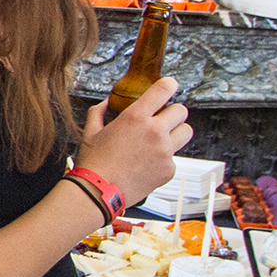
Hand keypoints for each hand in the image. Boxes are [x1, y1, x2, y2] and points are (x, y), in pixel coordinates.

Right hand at [75, 77, 190, 203]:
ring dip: (176, 132)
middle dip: (173, 112)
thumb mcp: (90, 131)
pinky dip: (165, 158)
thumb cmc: (94, 163)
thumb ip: (100, 112)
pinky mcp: (169, 169)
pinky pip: (175, 157)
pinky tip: (149, 163)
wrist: (99, 192)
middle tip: (163, 119)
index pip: (163, 89)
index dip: (169, 84)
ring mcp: (165, 151)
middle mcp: (154, 132)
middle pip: (181, 111)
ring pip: (186, 132)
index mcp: (135, 117)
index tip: (170, 85)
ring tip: (161, 140)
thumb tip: (106, 104)